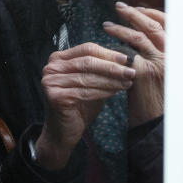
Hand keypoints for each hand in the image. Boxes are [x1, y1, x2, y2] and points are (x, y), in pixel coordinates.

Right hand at [37, 42, 135, 169]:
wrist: (63, 133)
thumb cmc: (78, 106)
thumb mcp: (90, 83)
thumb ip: (101, 70)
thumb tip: (125, 60)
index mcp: (58, 59)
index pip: (87, 49)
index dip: (108, 53)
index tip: (126, 59)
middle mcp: (51, 68)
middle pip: (88, 62)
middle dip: (112, 67)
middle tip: (131, 71)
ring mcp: (51, 82)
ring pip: (88, 77)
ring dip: (111, 80)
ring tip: (127, 82)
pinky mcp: (55, 96)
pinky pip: (85, 91)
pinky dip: (102, 91)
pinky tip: (115, 92)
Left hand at [103, 3, 164, 124]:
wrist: (154, 124)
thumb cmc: (155, 101)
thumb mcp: (160, 73)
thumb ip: (153, 55)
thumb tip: (137, 37)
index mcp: (177, 54)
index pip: (168, 26)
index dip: (152, 15)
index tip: (138, 8)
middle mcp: (172, 57)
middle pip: (154, 27)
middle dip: (136, 14)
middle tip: (120, 7)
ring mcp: (159, 64)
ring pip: (139, 37)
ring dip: (121, 28)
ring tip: (107, 25)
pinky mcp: (143, 72)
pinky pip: (127, 53)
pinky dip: (115, 47)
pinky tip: (105, 45)